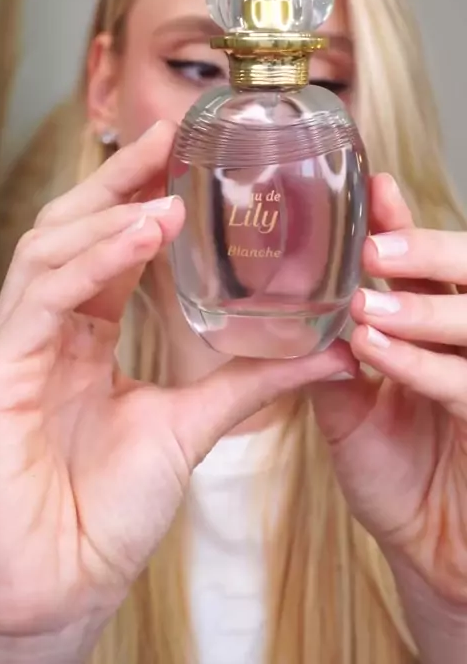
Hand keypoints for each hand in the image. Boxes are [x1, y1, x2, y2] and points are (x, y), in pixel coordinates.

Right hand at [0, 120, 353, 659]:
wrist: (61, 585)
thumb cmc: (106, 513)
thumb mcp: (191, 429)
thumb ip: (251, 385)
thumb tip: (329, 354)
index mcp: (86, 337)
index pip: (110, 246)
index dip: (143, 196)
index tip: (188, 156)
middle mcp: (49, 330)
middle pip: (75, 228)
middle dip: (120, 179)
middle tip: (171, 136)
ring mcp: (18, 345)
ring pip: (51, 247)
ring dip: (110, 212)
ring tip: (170, 193)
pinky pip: (42, 295)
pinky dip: (93, 259)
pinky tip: (143, 235)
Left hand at [311, 174, 466, 621]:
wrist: (429, 545)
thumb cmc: (394, 472)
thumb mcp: (348, 410)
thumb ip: (327, 361)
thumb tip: (286, 315)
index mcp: (432, 327)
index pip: (423, 264)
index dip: (403, 225)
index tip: (374, 190)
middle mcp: (465, 340)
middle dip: (427, 251)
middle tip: (377, 246)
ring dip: (422, 308)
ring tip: (368, 306)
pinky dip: (422, 364)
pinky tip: (378, 350)